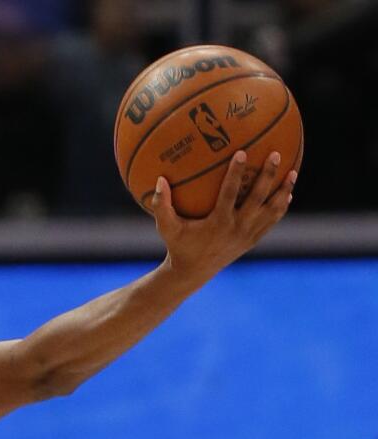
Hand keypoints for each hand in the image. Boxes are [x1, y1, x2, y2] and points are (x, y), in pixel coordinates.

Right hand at [152, 150, 295, 278]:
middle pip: (258, 198)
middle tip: (276, 154)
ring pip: (272, 211)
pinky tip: (287, 194)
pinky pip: (272, 221)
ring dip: (283, 191)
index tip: (242, 152)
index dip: (236, 173)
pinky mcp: (253, 240)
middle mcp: (237, 228)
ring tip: (293, 173)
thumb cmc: (178, 246)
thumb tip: (159, 180)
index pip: (230, 193)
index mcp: (218, 223)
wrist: (193, 272)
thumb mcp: (166, 228)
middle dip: (268, 175)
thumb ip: (161, 205)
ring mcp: (248, 235)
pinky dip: (281, 207)